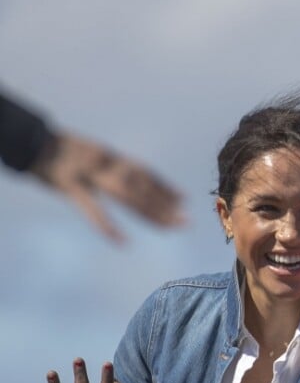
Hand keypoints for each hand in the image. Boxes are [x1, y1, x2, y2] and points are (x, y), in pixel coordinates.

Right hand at [30, 132, 184, 241]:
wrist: (29, 140)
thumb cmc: (61, 152)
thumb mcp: (90, 155)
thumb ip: (111, 168)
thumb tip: (131, 181)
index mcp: (111, 156)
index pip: (146, 173)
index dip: (166, 186)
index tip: (186, 200)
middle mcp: (106, 162)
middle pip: (142, 186)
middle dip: (166, 205)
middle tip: (187, 222)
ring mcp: (88, 172)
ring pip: (126, 194)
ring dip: (150, 212)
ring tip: (170, 228)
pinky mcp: (68, 184)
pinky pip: (91, 208)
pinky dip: (107, 225)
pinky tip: (123, 242)